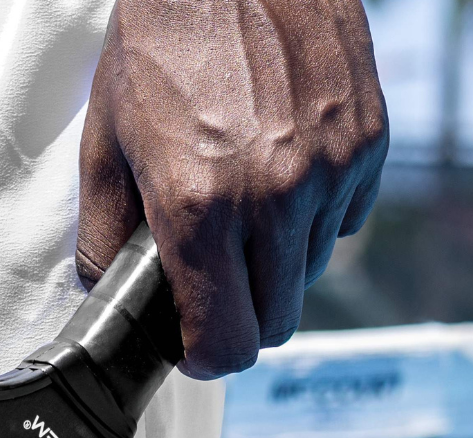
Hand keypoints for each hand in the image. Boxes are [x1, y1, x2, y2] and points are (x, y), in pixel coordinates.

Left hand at [77, 0, 387, 379]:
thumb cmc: (160, 45)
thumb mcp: (105, 146)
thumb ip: (105, 239)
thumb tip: (111, 296)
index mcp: (200, 210)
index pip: (225, 346)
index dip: (205, 356)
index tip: (194, 343)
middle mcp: (272, 197)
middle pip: (273, 325)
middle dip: (241, 316)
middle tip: (214, 280)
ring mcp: (328, 168)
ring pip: (308, 276)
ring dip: (276, 264)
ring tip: (244, 210)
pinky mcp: (367, 139)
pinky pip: (343, 220)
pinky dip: (313, 216)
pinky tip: (281, 172)